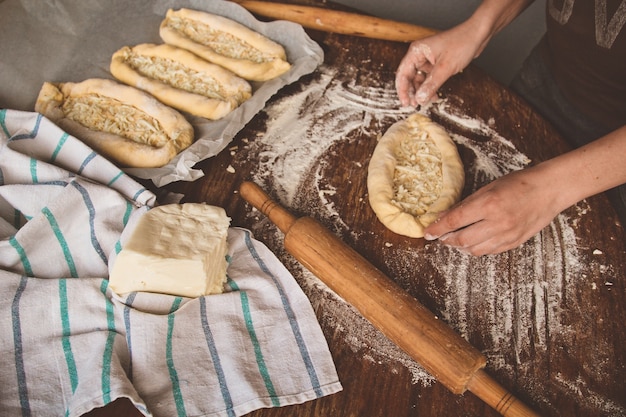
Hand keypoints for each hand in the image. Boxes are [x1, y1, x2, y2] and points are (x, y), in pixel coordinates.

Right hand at [395, 22, 487, 106]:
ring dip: (421, 91)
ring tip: (425, 102)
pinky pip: (428, 77)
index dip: (402, 90)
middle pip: (409, 77)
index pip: (403, 73)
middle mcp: (419, 54)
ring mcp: (428, 58)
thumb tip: (420, 99)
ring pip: (419, 79)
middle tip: (415, 105)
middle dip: (412, 92)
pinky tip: (434, 95)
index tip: (406, 103)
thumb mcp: (445, 67)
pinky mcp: (436, 62)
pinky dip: (430, 87)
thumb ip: (431, 84)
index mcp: (417, 51)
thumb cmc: (462, 42)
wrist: (478, 34)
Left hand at [424, 167, 562, 254]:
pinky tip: (472, 242)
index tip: (427, 233)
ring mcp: (507, 235)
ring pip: (474, 250)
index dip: (437, 229)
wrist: (549, 190)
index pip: (454, 221)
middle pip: (461, 240)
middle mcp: (497, 223)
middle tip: (440, 236)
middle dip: (446, 240)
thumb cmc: (519, 183)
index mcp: (488, 204)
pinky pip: (489, 251)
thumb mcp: (488, 188)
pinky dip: (477, 248)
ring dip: (460, 247)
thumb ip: (466, 204)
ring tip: (455, 240)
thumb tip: (445, 216)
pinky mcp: (514, 243)